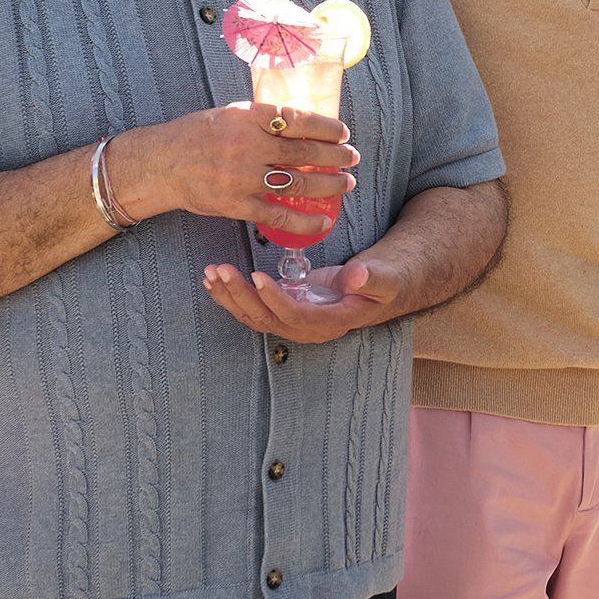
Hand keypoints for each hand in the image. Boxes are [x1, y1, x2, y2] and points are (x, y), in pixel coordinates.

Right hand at [111, 103, 357, 240]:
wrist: (161, 164)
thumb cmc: (196, 135)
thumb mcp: (230, 114)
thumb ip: (262, 119)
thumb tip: (302, 123)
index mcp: (246, 117)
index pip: (296, 120)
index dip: (325, 127)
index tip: (343, 132)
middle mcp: (246, 146)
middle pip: (302, 152)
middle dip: (335, 157)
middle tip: (352, 158)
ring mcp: (241, 178)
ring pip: (296, 182)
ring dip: (327, 185)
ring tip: (346, 184)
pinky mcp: (236, 205)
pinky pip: (278, 215)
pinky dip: (304, 221)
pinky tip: (323, 221)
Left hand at [202, 258, 397, 342]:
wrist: (384, 286)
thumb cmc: (386, 280)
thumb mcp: (386, 278)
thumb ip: (373, 278)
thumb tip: (355, 277)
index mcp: (332, 322)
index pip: (296, 316)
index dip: (275, 299)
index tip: (257, 276)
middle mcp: (309, 328)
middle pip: (267, 318)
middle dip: (241, 295)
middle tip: (222, 269)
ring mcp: (295, 321)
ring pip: (255, 316)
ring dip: (230, 296)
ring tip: (211, 272)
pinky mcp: (286, 309)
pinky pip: (255, 307)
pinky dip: (233, 294)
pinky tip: (215, 280)